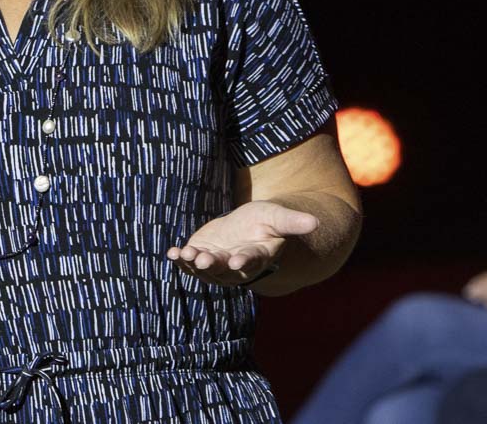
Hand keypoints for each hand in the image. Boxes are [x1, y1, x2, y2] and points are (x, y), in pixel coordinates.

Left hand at [167, 200, 317, 286]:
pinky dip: (179, 259)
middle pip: (223, 270)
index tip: (237, 261)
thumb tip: (315, 222)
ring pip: (204, 270)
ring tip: (183, 254)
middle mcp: (236, 266)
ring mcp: (216, 264)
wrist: (245, 227)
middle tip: (204, 260)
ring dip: (193, 263)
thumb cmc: (264, 221)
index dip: (244, 262)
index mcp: (257, 256)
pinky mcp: (200, 257)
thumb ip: (292, 222)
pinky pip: (188, 263)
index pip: (251, 262)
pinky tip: (171, 253)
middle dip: (213, 265)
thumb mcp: (277, 217)